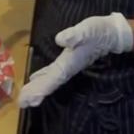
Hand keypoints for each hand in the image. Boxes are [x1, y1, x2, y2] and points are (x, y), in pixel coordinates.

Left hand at [18, 13, 133, 107]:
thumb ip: (75, 35)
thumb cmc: (98, 31)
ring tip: (26, 98)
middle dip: (36, 93)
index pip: (54, 77)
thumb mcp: (87, 30)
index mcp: (70, 62)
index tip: (30, 99)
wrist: (111, 34)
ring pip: (51, 80)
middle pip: (50, 83)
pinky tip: (35, 80)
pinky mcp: (68, 62)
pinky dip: (44, 79)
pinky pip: (53, 74)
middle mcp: (68, 68)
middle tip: (22, 103)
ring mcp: (68, 66)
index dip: (42, 88)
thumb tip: (60, 40)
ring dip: (38, 89)